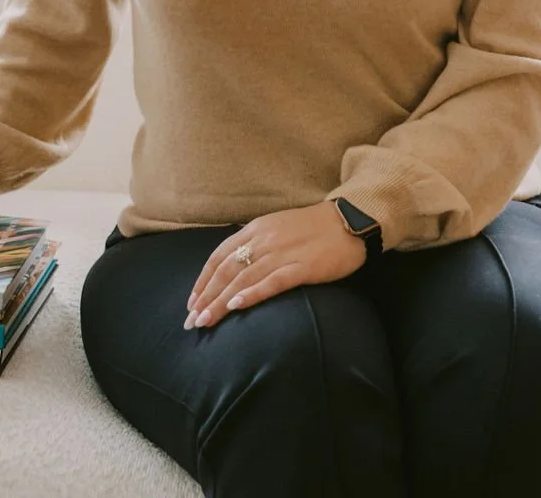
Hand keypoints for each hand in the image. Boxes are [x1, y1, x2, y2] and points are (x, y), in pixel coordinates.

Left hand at [184, 201, 366, 329]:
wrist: (349, 220)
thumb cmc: (314, 227)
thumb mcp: (277, 227)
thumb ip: (256, 242)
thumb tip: (233, 263)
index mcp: (257, 228)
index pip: (220, 255)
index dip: (203, 280)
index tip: (191, 302)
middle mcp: (264, 239)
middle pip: (226, 270)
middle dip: (206, 297)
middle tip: (192, 321)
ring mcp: (282, 252)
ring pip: (243, 279)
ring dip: (220, 301)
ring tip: (205, 321)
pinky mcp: (301, 267)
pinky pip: (271, 282)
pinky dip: (251, 294)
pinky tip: (236, 306)